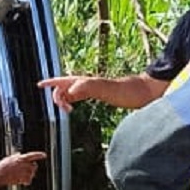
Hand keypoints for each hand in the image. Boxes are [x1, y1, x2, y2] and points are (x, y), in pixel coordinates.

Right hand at [0, 150, 45, 186]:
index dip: (39, 154)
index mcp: (20, 158)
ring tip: (19, 177)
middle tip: (26, 171)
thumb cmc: (1, 168)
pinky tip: (20, 181)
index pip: (32, 155)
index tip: (45, 155)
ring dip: (28, 176)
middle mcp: (24, 164)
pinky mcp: (23, 179)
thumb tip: (19, 153)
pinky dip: (26, 182)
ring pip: (32, 174)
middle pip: (34, 166)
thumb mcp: (8, 159)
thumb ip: (15, 156)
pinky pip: (29, 181)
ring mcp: (24, 171)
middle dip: (32, 169)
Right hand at [38, 75, 88, 109]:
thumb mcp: (84, 85)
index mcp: (66, 81)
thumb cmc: (89, 83)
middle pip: (56, 94)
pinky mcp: (70, 98)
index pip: (54, 81)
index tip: (39, 85)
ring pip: (59, 100)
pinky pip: (64, 103)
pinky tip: (69, 110)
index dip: (46, 83)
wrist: (95, 89)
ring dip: (62, 105)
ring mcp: (67, 92)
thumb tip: (69, 92)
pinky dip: (65, 107)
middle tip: (63, 106)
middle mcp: (64, 86)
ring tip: (69, 110)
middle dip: (58, 100)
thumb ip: (76, 87)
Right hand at [39, 73, 163, 111]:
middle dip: (57, 93)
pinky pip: (84, 95)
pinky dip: (75, 99)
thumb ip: (89, 88)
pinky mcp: (106, 94)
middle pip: (67, 85)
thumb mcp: (108, 90)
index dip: (52, 83)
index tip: (40, 85)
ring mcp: (98, 88)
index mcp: (89, 82)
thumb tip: (69, 91)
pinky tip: (77, 105)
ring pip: (75, 90)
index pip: (65, 81)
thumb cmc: (131, 91)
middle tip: (58, 107)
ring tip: (64, 108)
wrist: (149, 92)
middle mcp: (92, 83)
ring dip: (65, 97)